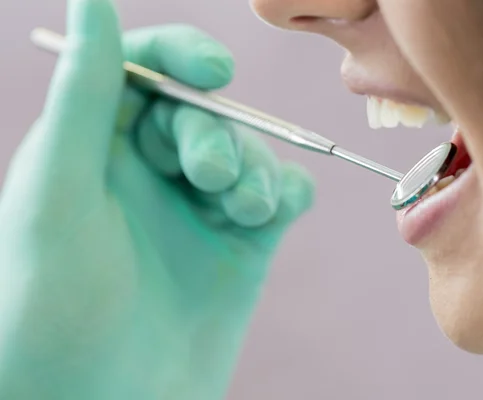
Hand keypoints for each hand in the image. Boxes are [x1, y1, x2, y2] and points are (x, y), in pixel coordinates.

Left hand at [0, 1, 313, 398]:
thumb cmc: (53, 305)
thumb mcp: (57, 189)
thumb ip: (82, 93)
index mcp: (96, 148)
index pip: (144, 71)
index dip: (181, 56)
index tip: (213, 70)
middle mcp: (149, 173)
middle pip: (204, 115)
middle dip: (214, 136)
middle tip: (209, 177)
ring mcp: (200, 209)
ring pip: (249, 153)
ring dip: (254, 170)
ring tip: (241, 209)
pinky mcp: (242, 246)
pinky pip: (281, 197)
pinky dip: (284, 194)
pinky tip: (270, 214)